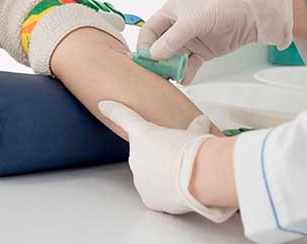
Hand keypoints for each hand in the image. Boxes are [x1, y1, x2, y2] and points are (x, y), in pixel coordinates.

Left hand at [98, 100, 236, 221]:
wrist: (201, 175)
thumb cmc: (196, 151)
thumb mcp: (195, 133)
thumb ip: (194, 128)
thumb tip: (201, 122)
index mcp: (144, 134)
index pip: (124, 117)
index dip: (114, 110)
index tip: (104, 106)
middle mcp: (136, 157)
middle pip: (144, 154)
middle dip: (159, 155)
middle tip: (179, 158)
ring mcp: (140, 179)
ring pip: (149, 176)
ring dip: (162, 175)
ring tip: (183, 175)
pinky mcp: (149, 199)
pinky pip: (155, 194)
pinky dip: (166, 193)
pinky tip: (180, 189)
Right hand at [137, 0, 292, 83]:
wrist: (252, 14)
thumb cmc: (222, 7)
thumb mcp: (193, 21)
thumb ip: (173, 39)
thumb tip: (154, 55)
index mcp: (171, 11)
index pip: (150, 30)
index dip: (145, 45)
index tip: (145, 61)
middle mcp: (178, 25)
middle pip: (160, 46)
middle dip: (158, 60)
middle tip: (156, 74)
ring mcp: (191, 39)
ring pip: (174, 57)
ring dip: (172, 68)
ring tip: (172, 78)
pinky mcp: (203, 51)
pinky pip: (189, 64)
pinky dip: (186, 72)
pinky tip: (185, 78)